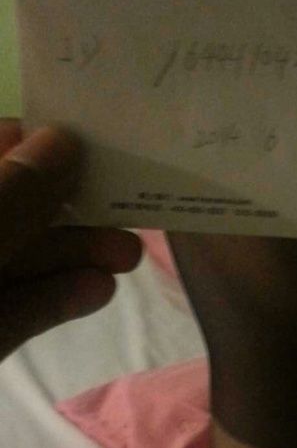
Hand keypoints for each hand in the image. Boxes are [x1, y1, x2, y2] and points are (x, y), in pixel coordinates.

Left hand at [0, 120, 142, 361]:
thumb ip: (14, 191)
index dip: (40, 141)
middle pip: (14, 207)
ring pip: (19, 260)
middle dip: (71, 207)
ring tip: (128, 257)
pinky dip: (57, 298)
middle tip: (131, 209)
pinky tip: (99, 291)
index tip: (102, 140)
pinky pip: (18, 310)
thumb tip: (63, 138)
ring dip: (75, 254)